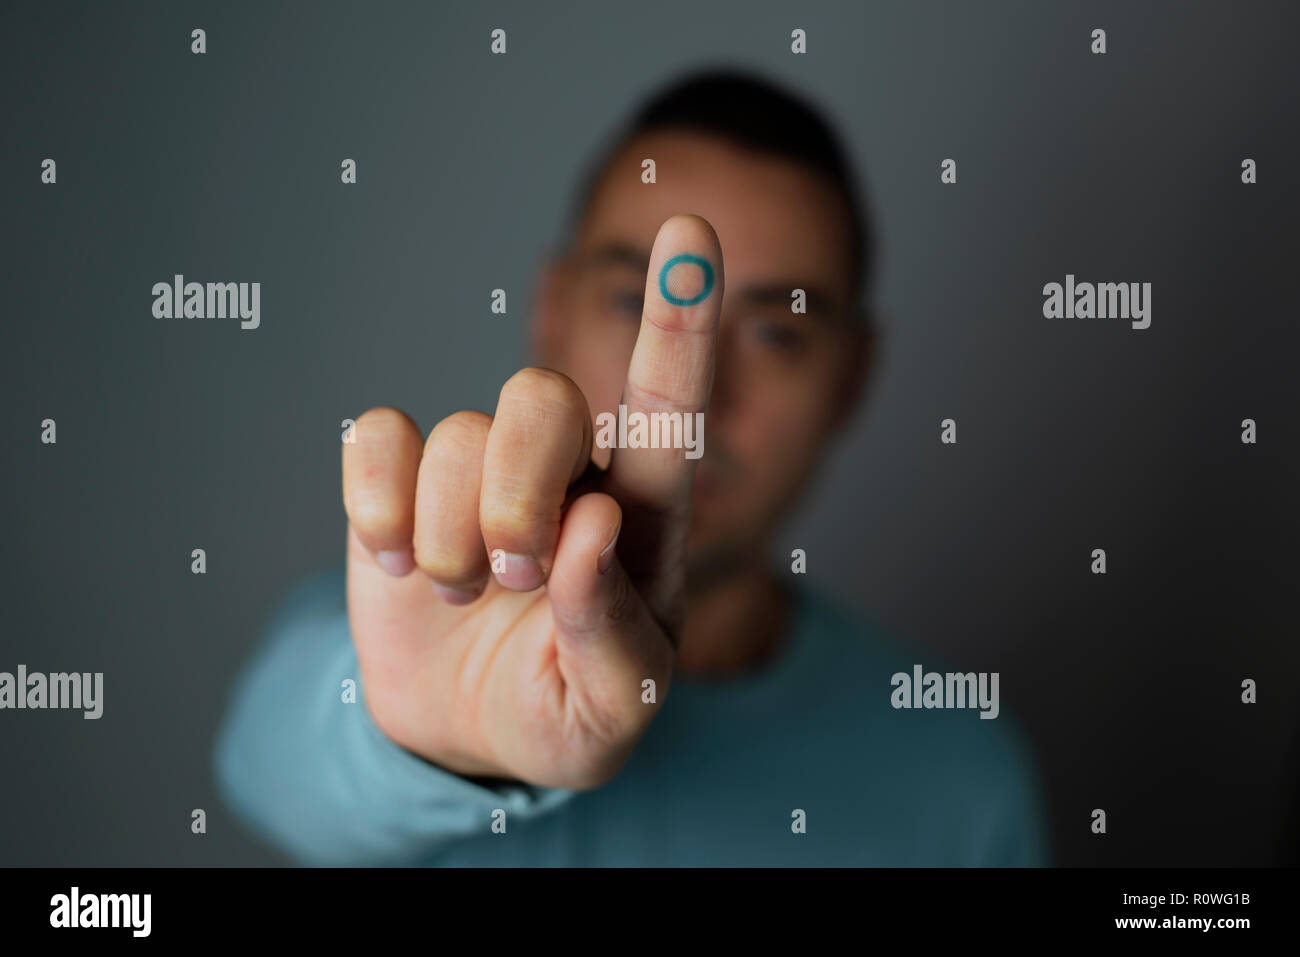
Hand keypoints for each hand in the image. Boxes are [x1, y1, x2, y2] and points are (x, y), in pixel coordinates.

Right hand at [341, 214, 722, 787]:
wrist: (467, 737)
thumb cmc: (562, 714)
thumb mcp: (610, 711)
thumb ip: (610, 632)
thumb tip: (589, 528)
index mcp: (641, 518)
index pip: (668, 406)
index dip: (678, 319)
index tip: (693, 230)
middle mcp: (566, 473)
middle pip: (542, 397)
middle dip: (515, 494)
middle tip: (511, 576)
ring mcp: (480, 471)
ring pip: (458, 430)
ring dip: (448, 534)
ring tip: (463, 592)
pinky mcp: (401, 481)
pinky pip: (377, 437)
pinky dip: (378, 504)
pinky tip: (393, 561)